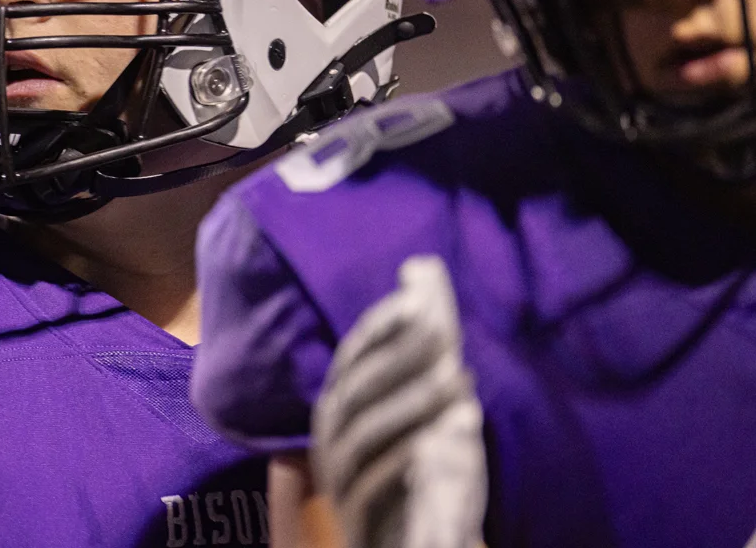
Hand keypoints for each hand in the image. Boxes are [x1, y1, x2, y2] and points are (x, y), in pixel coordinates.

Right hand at [310, 255, 486, 547]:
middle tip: (444, 328)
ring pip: (366, 430)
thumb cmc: (418, 470)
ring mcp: (339, 475)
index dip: (384, 326)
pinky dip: (411, 455)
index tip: (418, 296)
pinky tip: (451, 432)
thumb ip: (423, 350)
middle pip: (359, 387)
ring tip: (458, 378)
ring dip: (413, 402)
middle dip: (401, 355)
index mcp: (340, 404)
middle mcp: (330, 435)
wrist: (406, 545)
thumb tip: (424, 268)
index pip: (354, 356)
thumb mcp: (425, 408)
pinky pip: (378, 480)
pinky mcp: (356, 515)